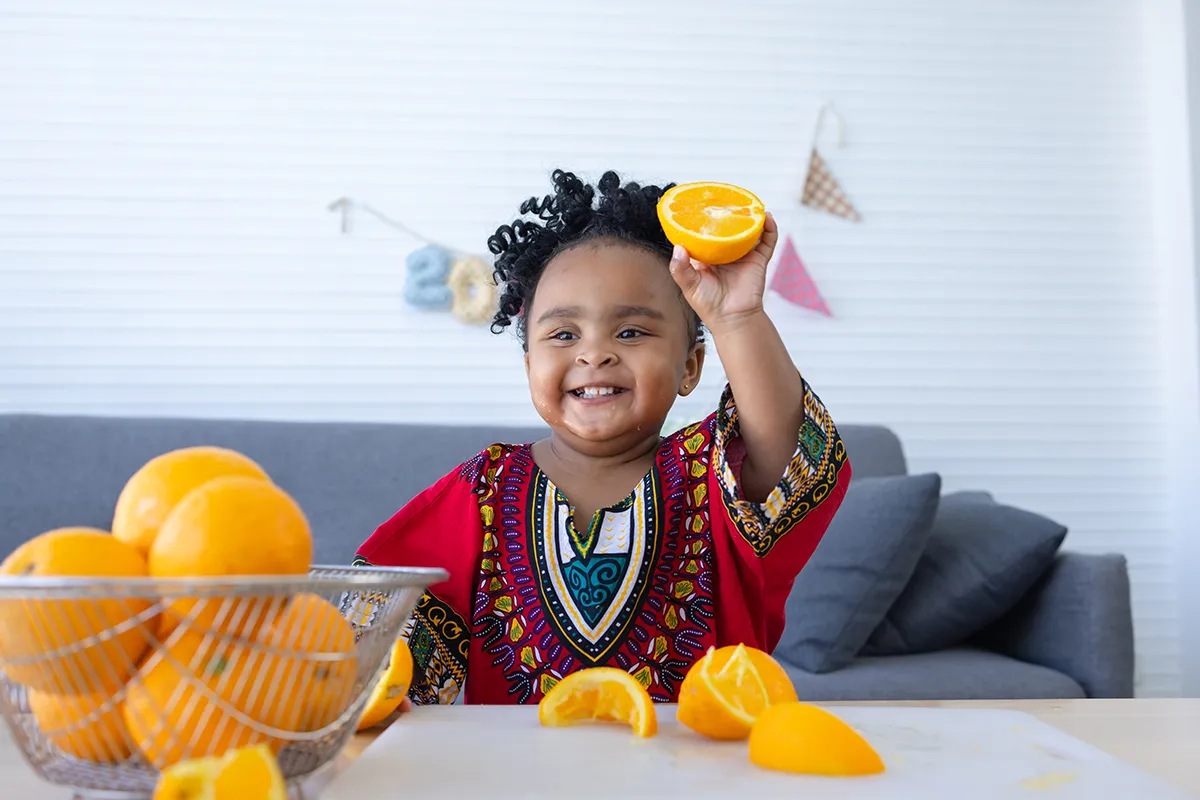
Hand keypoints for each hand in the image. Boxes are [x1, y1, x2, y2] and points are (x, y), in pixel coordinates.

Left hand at [668, 212, 778, 333]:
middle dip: (729, 213)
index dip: (704, 220)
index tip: (700, 204)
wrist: (732, 319)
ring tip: (749, 203)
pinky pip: (768, 241)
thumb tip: (678, 246)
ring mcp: (744, 255)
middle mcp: (726, 252)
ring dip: (751, 216)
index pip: (706, 232)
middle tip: (725, 199)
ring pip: (749, 230)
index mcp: (709, 255)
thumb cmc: (708, 304)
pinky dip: (770, 228)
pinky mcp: (759, 260)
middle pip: (729, 227)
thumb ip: (679, 268)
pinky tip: (767, 217)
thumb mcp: (688, 285)